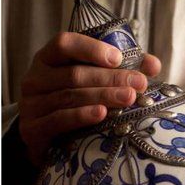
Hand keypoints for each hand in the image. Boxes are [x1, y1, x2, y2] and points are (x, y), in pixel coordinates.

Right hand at [19, 32, 160, 165]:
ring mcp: (31, 104)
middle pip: (74, 74)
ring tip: (129, 98)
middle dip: (110, 78)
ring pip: (70, 96)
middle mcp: (35, 78)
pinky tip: (102, 114)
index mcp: (48, 59)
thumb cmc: (72, 103)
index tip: (118, 58)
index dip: (91, 48)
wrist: (44, 141)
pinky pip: (59, 119)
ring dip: (103, 96)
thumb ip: (120, 70)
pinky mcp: (33, 129)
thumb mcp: (90, 82)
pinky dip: (82, 116)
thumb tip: (153, 64)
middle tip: (138, 83)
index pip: (64, 43)